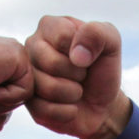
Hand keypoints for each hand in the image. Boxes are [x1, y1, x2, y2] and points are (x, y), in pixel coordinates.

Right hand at [25, 15, 131, 138]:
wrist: (102, 105)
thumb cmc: (102, 70)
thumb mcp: (111, 44)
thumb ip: (98, 33)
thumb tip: (76, 54)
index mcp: (49, 26)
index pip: (62, 36)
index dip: (82, 51)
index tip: (87, 56)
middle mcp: (32, 47)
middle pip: (51, 63)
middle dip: (77, 74)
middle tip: (82, 75)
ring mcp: (27, 75)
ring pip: (47, 88)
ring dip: (73, 93)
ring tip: (76, 90)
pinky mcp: (28, 102)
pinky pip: (45, 110)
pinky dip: (67, 112)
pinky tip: (70, 106)